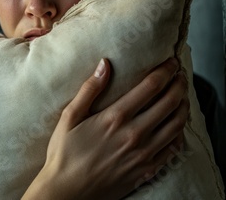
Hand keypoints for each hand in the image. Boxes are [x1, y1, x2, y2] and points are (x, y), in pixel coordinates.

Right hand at [22, 58, 189, 199]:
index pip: (151, 87)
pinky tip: (176, 126)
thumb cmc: (65, 153)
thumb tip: (104, 64)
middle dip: (179, 84)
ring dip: (184, 106)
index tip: (171, 62)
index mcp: (115, 117)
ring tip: (182, 96)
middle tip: (180, 74)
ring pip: (177, 125)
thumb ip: (89, 90)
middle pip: (169, 102)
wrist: (68, 191)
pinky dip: (180, 133)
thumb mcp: (69, 117)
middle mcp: (134, 134)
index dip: (165, 71)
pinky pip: (173, 148)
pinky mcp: (147, 170)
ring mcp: (144, 154)